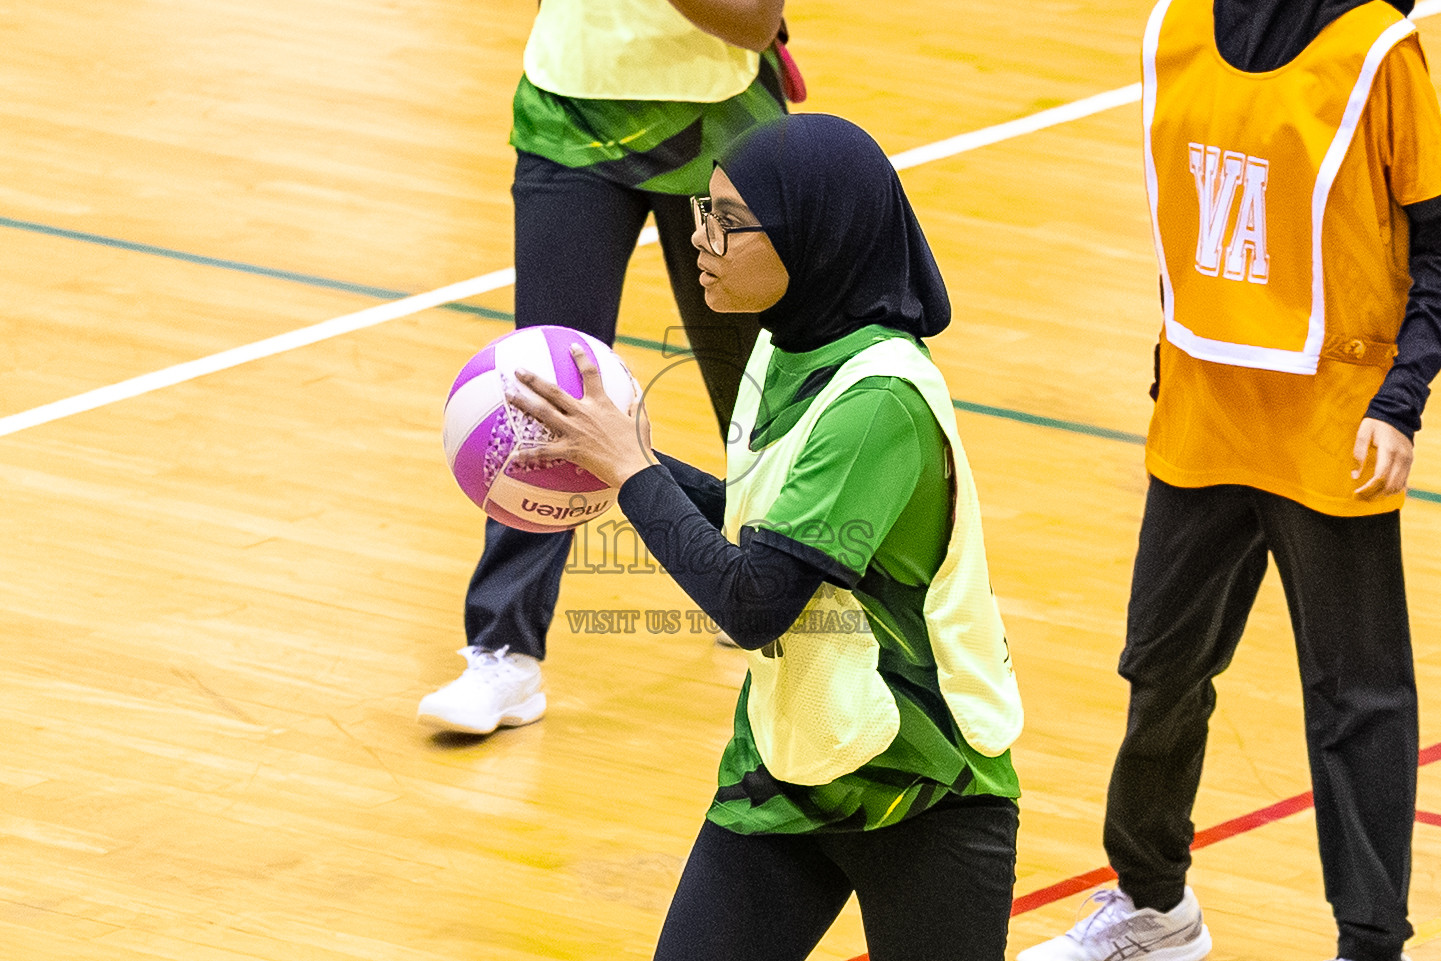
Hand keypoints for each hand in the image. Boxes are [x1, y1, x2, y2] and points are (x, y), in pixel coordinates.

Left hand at [506, 344, 653, 488]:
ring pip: (543, 413)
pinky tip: (514, 455)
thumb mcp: (642, 422)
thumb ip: (637, 405)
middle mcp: (584, 412)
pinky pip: (545, 451)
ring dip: (524, 403)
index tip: (572, 347)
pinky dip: (529, 453)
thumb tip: (638, 391)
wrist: (634, 469)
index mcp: (601, 403)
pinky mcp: (571, 450)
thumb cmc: (639, 447)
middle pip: (553, 391)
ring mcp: (575, 430)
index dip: (581, 358)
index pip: (590, 373)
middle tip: (518, 370)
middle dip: (534, 379)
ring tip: (509, 395)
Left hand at [1352, 416, 1413, 498]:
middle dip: (1374, 495)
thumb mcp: (1362, 433)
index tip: (1356, 493)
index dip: (1368, 488)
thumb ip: (1358, 453)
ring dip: (1383, 495)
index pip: (1380, 476)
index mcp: (1388, 450)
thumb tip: (1354, 475)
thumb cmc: (1375, 424)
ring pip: (1398, 486)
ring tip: (1368, 496)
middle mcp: (1401, 457)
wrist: (1395, 414)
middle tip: (1360, 497)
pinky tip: (1379, 491)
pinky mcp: (1409, 462)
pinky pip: (1403, 482)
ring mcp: (1407, 460)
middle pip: (1389, 485)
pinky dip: (1391, 490)